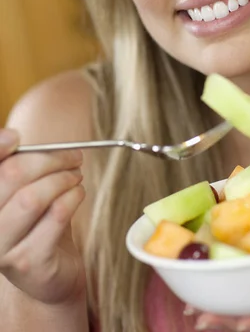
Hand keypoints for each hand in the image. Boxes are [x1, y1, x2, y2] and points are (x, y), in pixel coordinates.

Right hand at [0, 128, 86, 305]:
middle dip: (48, 159)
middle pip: (11, 176)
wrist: (50, 275)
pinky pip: (56, 216)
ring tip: (76, 176)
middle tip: (73, 157)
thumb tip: (13, 137)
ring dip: (63, 178)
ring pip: (32, 197)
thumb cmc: (37, 225)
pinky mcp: (28, 263)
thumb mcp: (24, 191)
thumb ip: (18, 167)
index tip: (17, 137)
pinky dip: (72, 197)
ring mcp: (1, 249)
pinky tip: (78, 193)